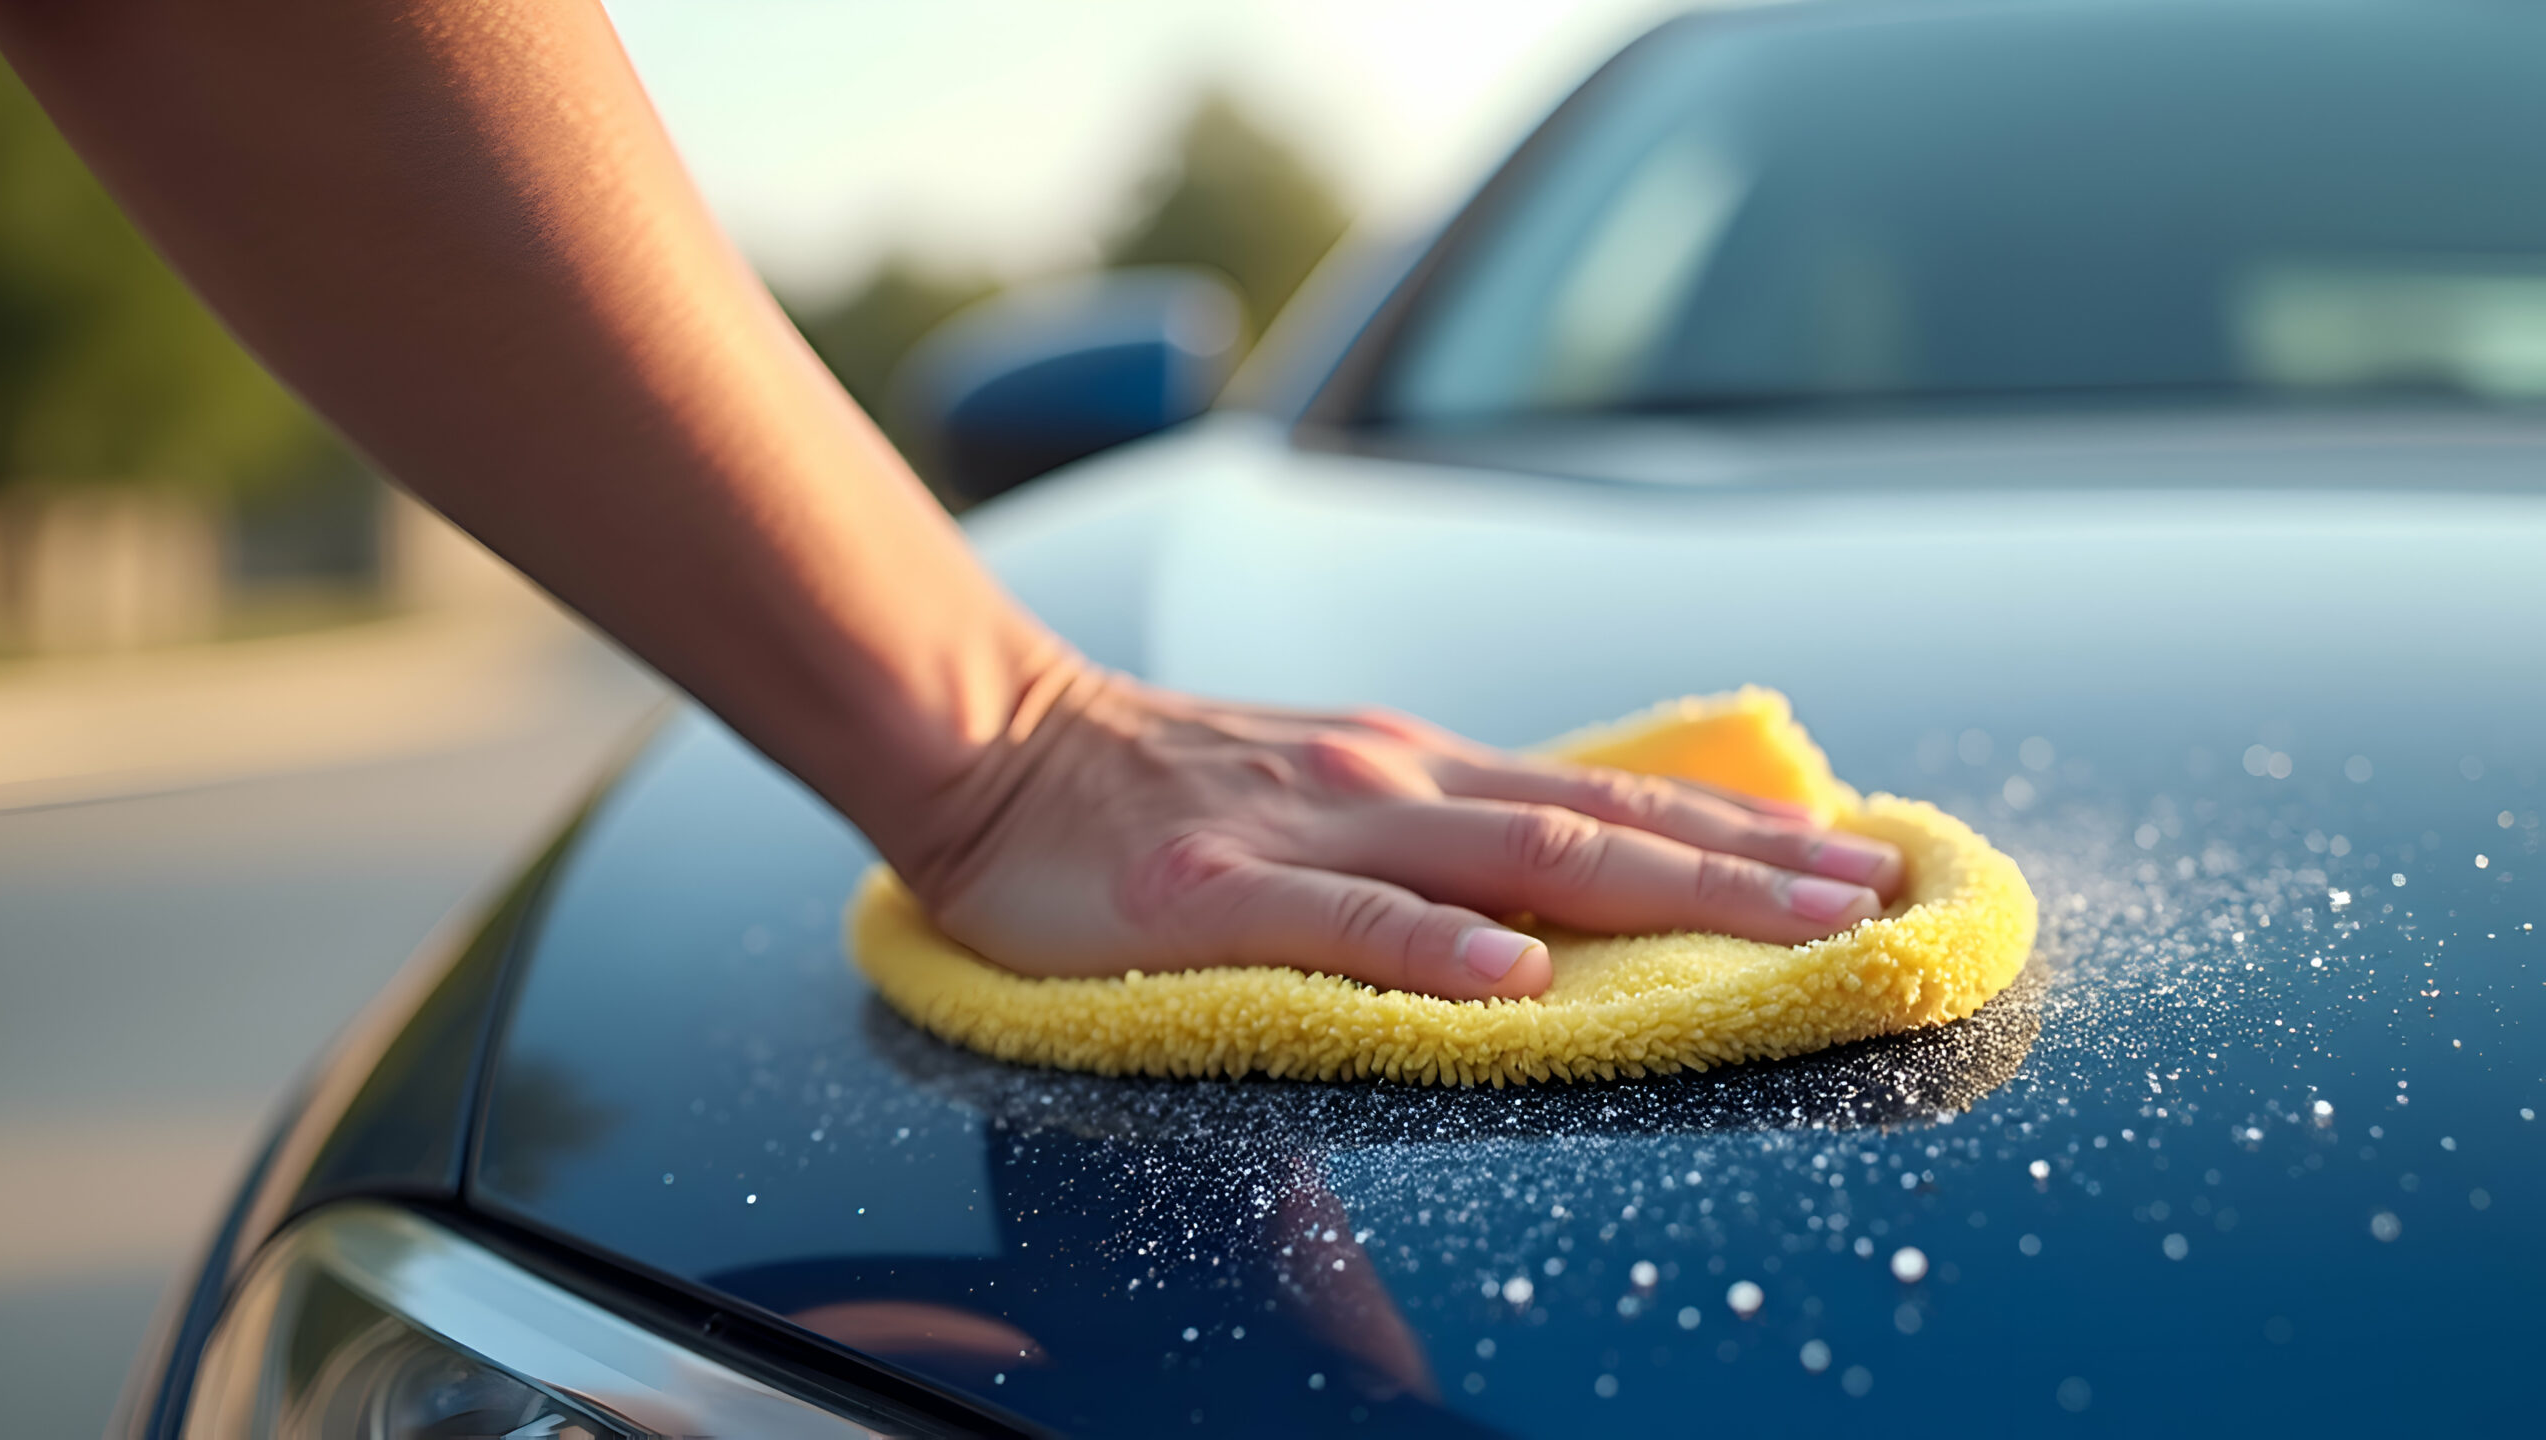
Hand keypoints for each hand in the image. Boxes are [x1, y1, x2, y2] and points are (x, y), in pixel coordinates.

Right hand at [888, 663, 1903, 1001]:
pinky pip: (1340, 919)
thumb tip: (1540, 941)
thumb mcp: (1316, 811)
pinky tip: (1517, 981)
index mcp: (1420, 774)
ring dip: (1662, 891)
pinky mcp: (1213, 886)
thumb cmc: (1155, 794)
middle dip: (1754, 868)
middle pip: (1602, 829)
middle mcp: (1393, 783)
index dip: (1742, 836)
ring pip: (1514, 859)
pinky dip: (1433, 947)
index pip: (1612, 804)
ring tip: (1783, 926)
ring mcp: (1310, 826)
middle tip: (1880, 898)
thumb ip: (1422, 861)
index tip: (1865, 861)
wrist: (995, 746)